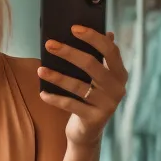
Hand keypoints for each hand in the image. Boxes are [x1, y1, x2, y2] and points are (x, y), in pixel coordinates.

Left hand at [37, 27, 127, 146]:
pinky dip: (55, 99)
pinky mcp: (94, 119)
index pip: (110, 50)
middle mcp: (117, 88)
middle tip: (49, 44)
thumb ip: (101, 58)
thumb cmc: (90, 98)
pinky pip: (70, 105)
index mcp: (119, 74)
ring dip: (57, 76)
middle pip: (91, 64)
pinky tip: (42, 93)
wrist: (88, 133)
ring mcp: (107, 105)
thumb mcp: (97, 79)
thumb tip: (106, 32)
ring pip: (78, 86)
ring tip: (40, 70)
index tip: (73, 28)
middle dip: (68, 52)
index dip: (93, 37)